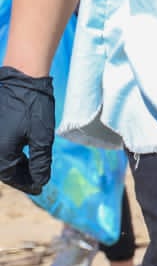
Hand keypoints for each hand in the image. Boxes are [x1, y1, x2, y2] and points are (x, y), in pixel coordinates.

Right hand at [0, 67, 54, 194]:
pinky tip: (20, 152)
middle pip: (3, 168)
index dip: (26, 184)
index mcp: (2, 150)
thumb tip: (39, 181)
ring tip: (30, 167)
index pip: (11, 176)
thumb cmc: (33, 106)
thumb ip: (41, 163)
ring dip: (13, 164)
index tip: (39, 187)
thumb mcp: (43, 138)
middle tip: (35, 179)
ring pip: (0, 157)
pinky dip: (8, 152)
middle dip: (19, 175)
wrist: (21, 78)